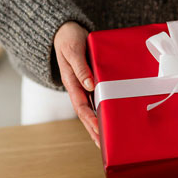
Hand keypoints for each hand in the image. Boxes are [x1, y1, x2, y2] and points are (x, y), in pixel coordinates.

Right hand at [54, 22, 99, 147]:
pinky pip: (98, 99)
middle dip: (95, 131)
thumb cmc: (68, 39)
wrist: (65, 30)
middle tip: (105, 147)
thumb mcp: (72, 50)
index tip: (98, 130)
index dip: (90, 119)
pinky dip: (104, 110)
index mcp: (72, 83)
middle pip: (87, 114)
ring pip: (93, 109)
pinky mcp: (91, 81)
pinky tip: (111, 120)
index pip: (81, 106)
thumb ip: (80, 68)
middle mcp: (78, 88)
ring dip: (99, 125)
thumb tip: (89, 85)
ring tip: (108, 142)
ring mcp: (84, 86)